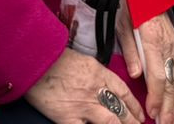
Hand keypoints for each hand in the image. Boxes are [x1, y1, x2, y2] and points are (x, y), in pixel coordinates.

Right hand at [24, 48, 139, 123]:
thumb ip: (94, 74)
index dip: (134, 105)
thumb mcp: (81, 60)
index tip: (140, 114)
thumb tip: (103, 85)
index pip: (123, 92)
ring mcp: (83, 106)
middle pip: (120, 109)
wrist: (33, 59)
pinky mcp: (68, 117)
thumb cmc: (52, 57)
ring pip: (111, 122)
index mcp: (98, 73)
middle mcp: (95, 90)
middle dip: (132, 121)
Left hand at [124, 7, 173, 123]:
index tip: (153, 113)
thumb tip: (134, 74)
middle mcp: (168, 46)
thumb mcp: (123, 24)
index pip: (156, 76)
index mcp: (153, 40)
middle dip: (169, 107)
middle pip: (171, 83)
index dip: (156, 97)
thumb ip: (130, 50)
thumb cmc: (132, 4)